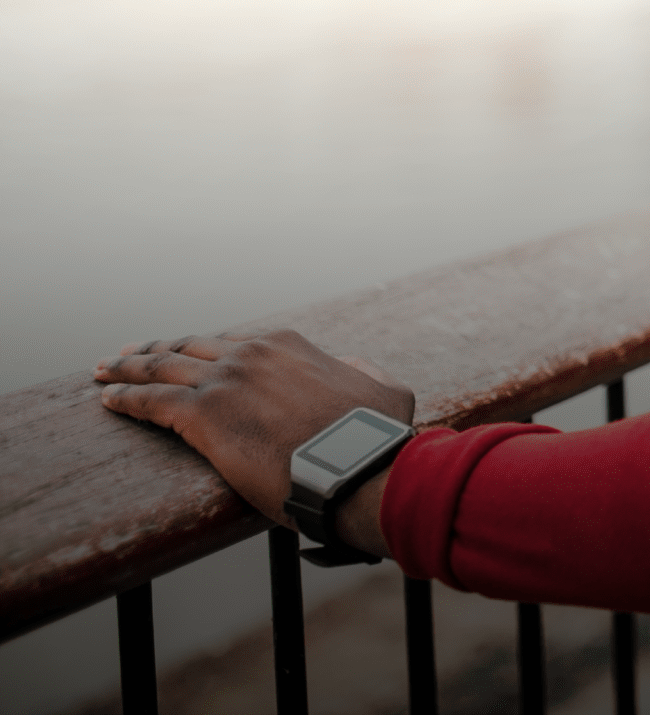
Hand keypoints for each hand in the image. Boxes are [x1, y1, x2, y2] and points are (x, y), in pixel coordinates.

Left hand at [94, 331, 414, 546]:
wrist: (356, 464)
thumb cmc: (374, 437)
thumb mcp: (386, 390)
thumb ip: (364, 373)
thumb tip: (353, 368)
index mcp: (289, 346)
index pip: (233, 343)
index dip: (203, 347)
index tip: (186, 352)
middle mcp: (251, 354)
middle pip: (188, 347)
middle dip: (155, 349)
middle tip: (129, 354)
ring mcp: (224, 381)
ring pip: (161, 367)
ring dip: (128, 368)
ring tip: (104, 371)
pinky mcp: (202, 414)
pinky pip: (150, 401)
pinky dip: (125, 398)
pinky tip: (107, 400)